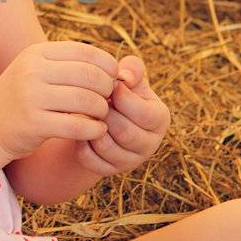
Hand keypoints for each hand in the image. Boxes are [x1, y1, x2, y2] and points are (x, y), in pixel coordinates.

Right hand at [0, 40, 120, 160]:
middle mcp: (32, 71)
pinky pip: (78, 125)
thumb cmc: (22, 100)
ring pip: (87, 100)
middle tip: (109, 101)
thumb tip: (115, 68)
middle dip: (107, 89)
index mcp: (36, 53)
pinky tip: (95, 131)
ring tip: (100, 116)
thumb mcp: (37, 73)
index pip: (86, 52)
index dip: (107, 66)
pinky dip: (94, 129)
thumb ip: (69, 66)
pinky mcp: (34, 123)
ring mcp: (31, 97)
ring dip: (102, 110)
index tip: (112, 80)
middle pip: (90, 75)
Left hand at [71, 54, 169, 177]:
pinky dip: (81, 143)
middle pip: (125, 132)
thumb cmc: (118, 94)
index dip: (120, 97)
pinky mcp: (109, 170)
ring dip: (91, 127)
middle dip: (104, 114)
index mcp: (160, 118)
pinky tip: (81, 128)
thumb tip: (124, 77)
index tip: (106, 86)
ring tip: (84, 112)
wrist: (103, 117)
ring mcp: (130, 160)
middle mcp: (150, 143)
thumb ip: (132, 70)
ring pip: (106, 147)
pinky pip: (90, 159)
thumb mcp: (128, 79)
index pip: (143, 112)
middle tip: (90, 100)